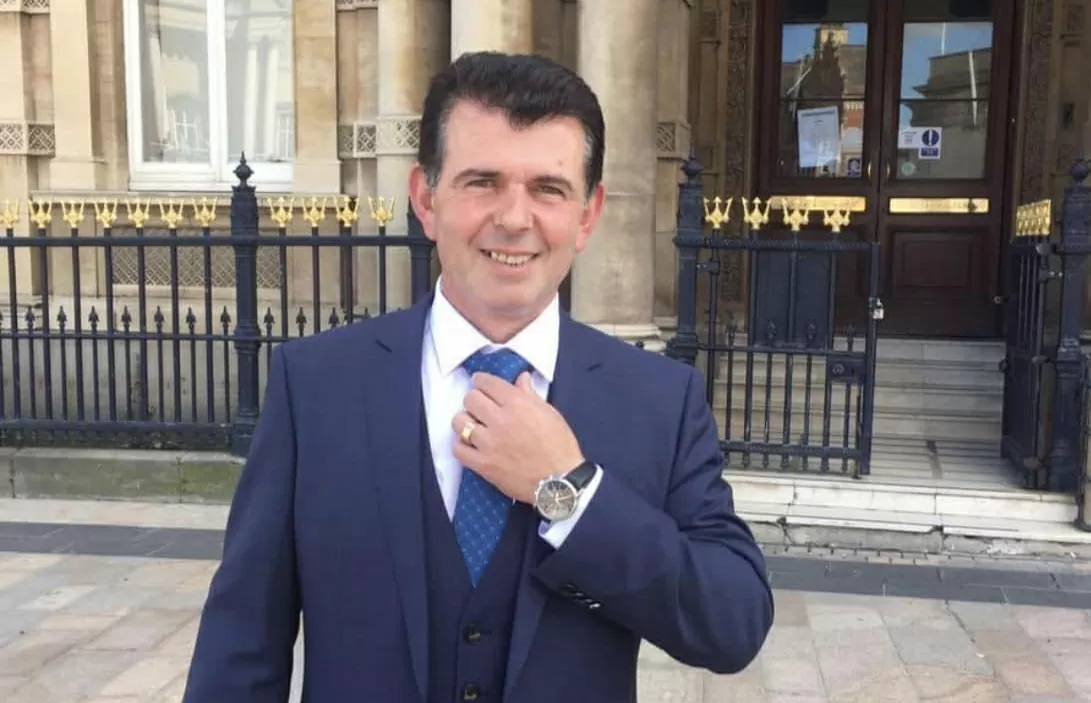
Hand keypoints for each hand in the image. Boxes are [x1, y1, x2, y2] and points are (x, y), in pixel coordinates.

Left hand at [453, 371, 584, 503]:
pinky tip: (470, 445)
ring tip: (473, 425)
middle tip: (479, 406)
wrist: (560, 481)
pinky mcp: (483, 464)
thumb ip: (530, 394)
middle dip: (474, 399)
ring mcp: (489, 443)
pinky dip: (461, 445)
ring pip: (460, 422)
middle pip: (470, 399)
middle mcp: (500, 420)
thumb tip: (521, 378)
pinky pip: (458, 450)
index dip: (480, 380)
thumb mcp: (550, 414)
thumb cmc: (560, 446)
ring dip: (465, 421)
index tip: (479, 383)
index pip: (487, 383)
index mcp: (518, 404)